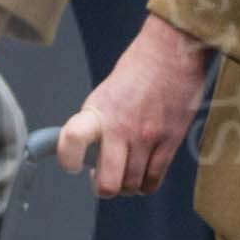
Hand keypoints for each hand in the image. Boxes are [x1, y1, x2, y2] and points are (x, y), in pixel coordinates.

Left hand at [57, 13, 210, 196]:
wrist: (171, 52)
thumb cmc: (136, 71)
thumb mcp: (103, 95)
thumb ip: (95, 125)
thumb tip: (86, 153)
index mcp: (97, 113)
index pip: (71, 141)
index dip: (68, 160)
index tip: (73, 165)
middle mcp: (120, 128)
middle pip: (108, 183)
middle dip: (103, 188)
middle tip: (101, 179)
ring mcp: (147, 138)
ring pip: (132, 185)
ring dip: (126, 186)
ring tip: (124, 173)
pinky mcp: (170, 141)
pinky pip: (154, 180)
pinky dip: (146, 185)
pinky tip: (142, 175)